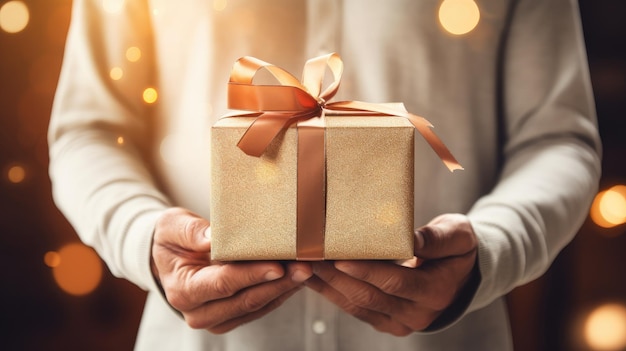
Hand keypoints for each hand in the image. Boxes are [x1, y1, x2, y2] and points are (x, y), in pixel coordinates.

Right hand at [151, 207, 312, 333]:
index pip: (223, 284)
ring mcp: (217, 318)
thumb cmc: (172, 239)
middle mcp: (199, 312)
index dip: (252, 275)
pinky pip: (262, 307)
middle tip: (305, 267)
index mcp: (183, 290)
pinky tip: (297, 277)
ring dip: (284, 289)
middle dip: (278, 283)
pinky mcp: (232, 317)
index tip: (278, 265)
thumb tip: (213, 238)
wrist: (168, 259)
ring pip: (258, 306)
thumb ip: (191, 231)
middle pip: (246, 300)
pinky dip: (280, 291)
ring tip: (307, 269)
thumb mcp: (172, 226)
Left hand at [305, 213, 477, 335]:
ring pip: (357, 305)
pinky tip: (313, 277)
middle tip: (310, 257)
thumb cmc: (457, 248)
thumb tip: (411, 241)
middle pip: (370, 296)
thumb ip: (437, 239)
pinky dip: (332, 292)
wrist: (462, 275)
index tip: (339, 258)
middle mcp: (417, 314)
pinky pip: (355, 308)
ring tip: (303, 265)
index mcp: (436, 292)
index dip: (367, 271)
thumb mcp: (457, 236)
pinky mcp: (386, 321)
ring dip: (327, 286)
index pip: (396, 283)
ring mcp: (400, 322)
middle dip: (336, 277)